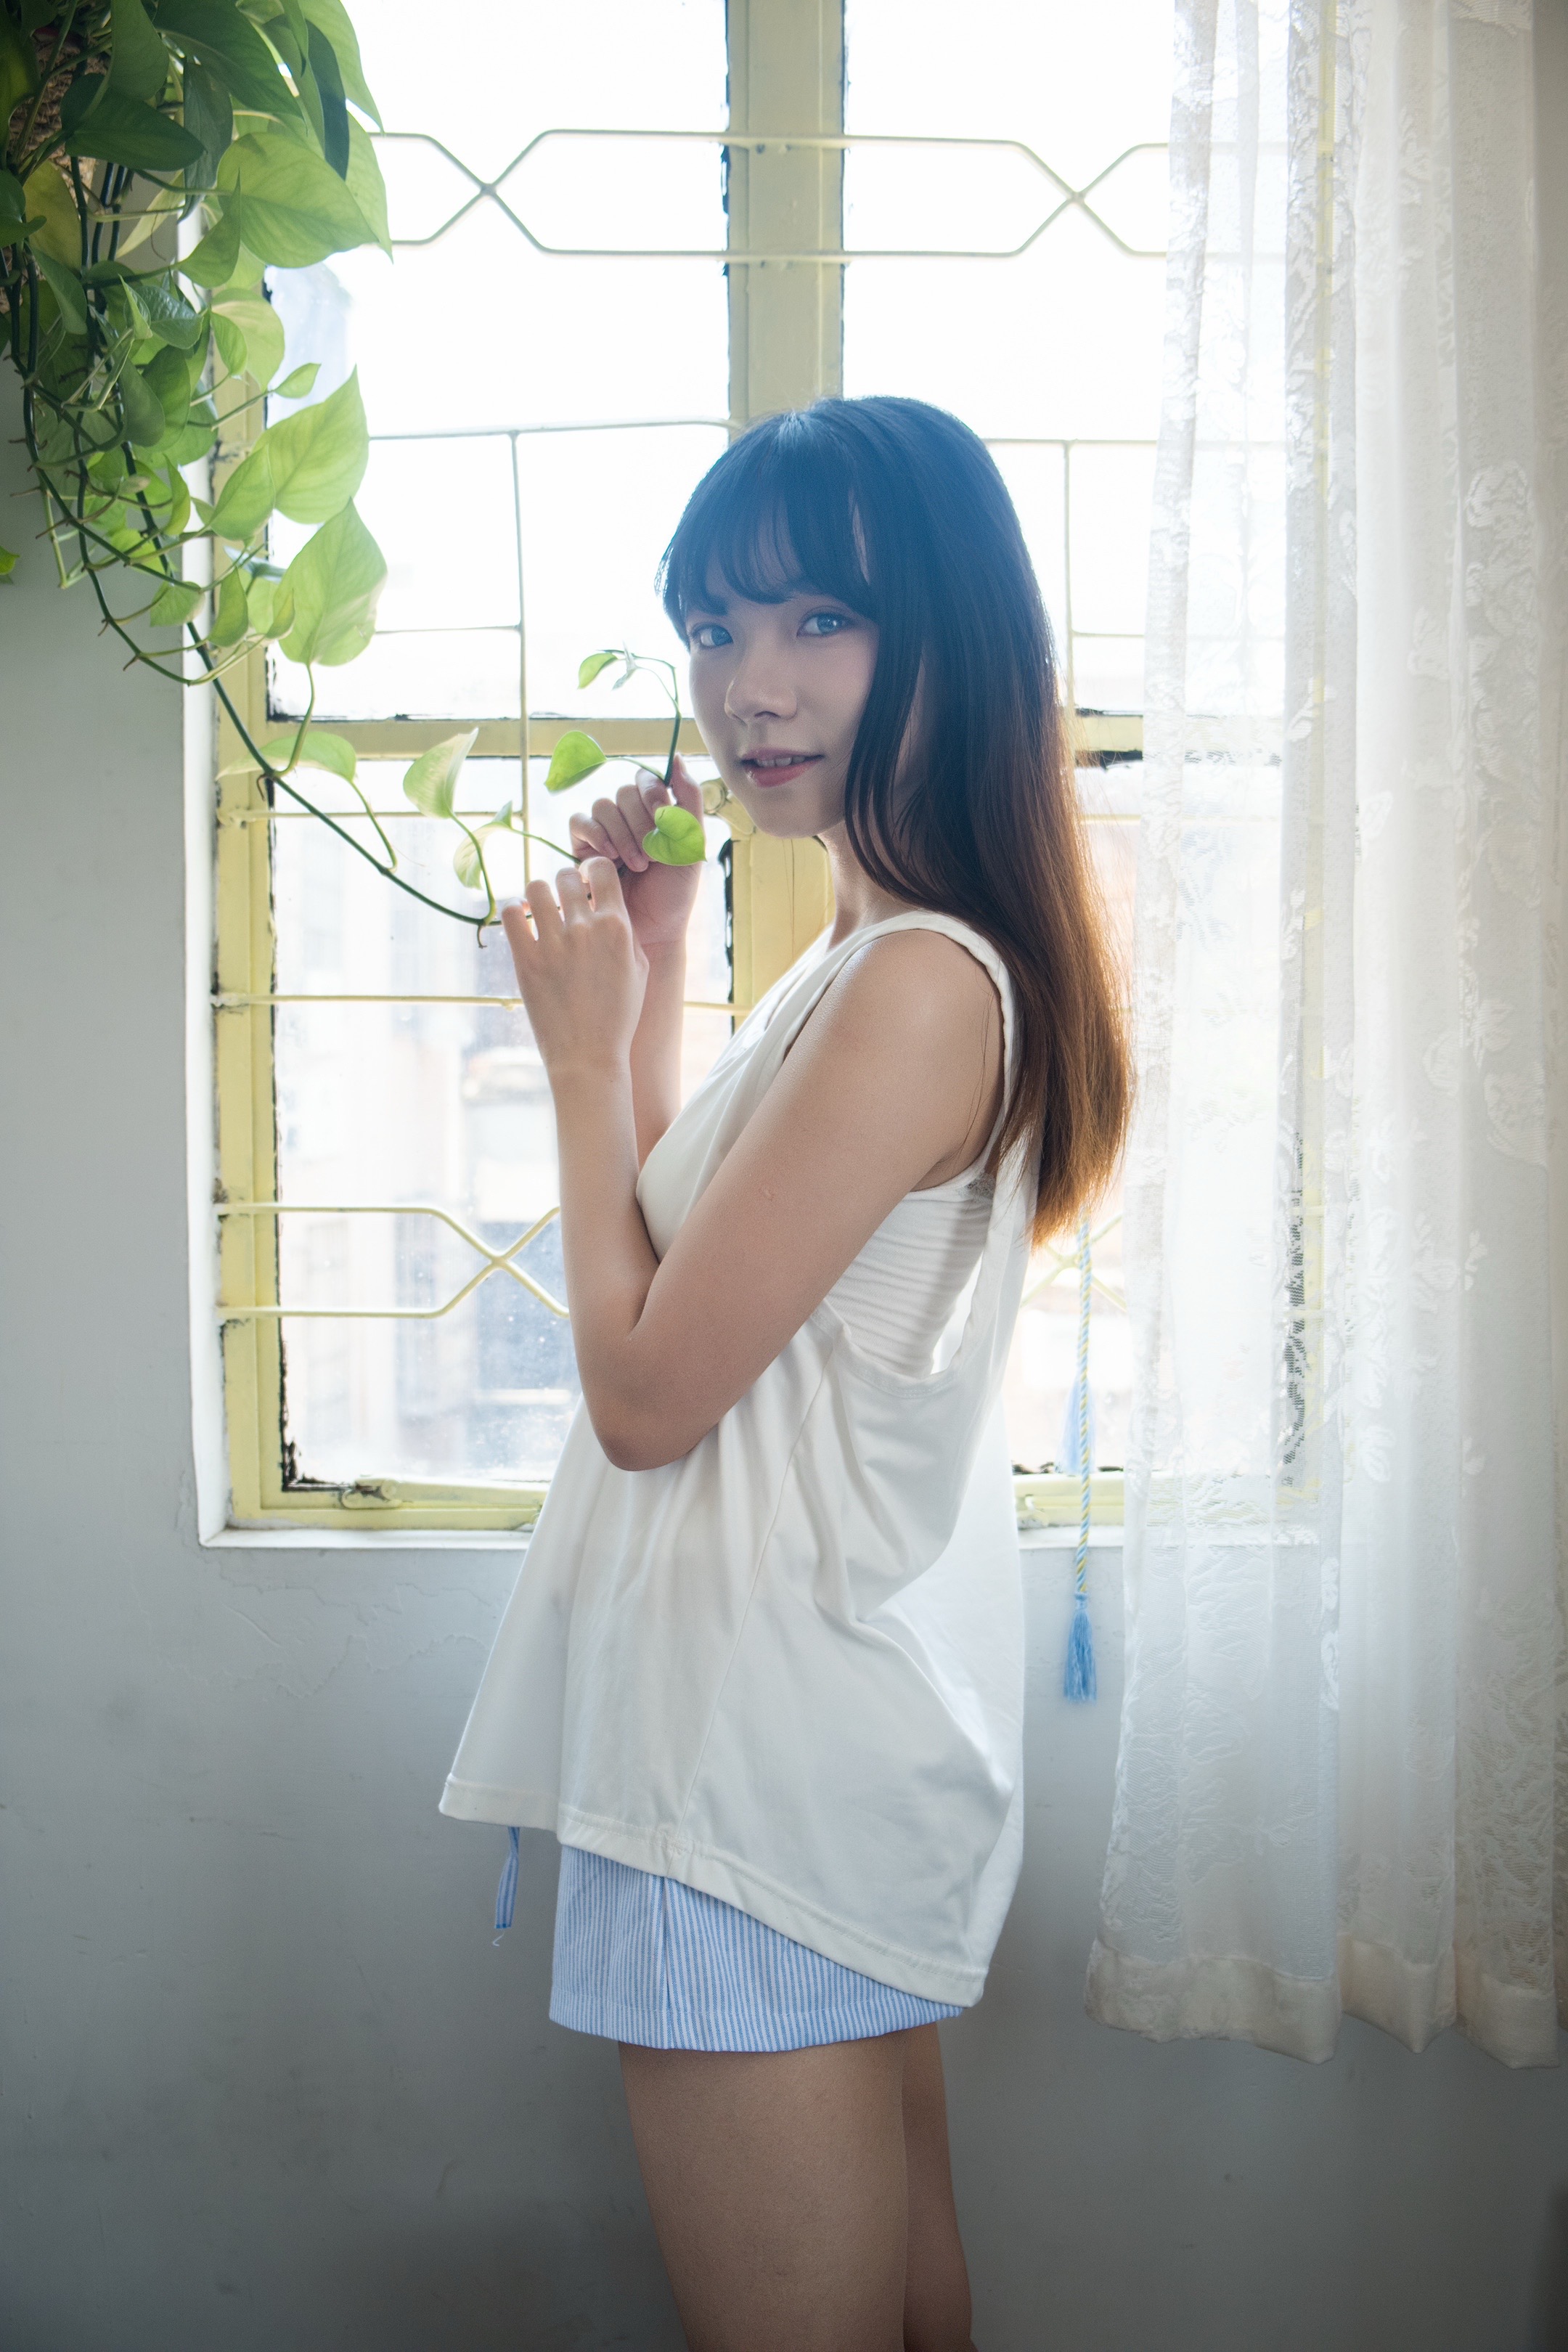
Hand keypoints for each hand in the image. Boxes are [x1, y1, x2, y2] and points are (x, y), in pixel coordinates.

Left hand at [502, 857, 646, 1081]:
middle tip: (563, 902)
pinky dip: (512, 911)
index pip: (600, 870)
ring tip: (539, 911)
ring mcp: (554, 944)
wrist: (589, 1057)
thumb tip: (609, 901)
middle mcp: (585, 930)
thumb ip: (626, 931)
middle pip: (566, 875)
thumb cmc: (618, 1016)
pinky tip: (519, 921)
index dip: (591, 871)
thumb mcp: (639, 970)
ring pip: (536, 887)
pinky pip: (508, 914)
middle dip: (564, 884)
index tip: (586, 884)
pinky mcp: (526, 960)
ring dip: (538, 895)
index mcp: (618, 928)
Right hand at [568, 755, 704, 953]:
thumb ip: (689, 800)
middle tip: (653, 856)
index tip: (665, 820)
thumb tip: (676, 757)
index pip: (646, 779)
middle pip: (624, 792)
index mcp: (656, 812)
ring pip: (603, 806)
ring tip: (637, 865)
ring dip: (622, 834)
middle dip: (641, 824)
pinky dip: (595, 834)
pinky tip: (608, 856)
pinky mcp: (582, 848)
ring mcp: (604, 831)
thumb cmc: (675, 892)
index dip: (653, 794)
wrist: (652, 930)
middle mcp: (629, 817)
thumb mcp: (692, 845)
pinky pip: (579, 822)